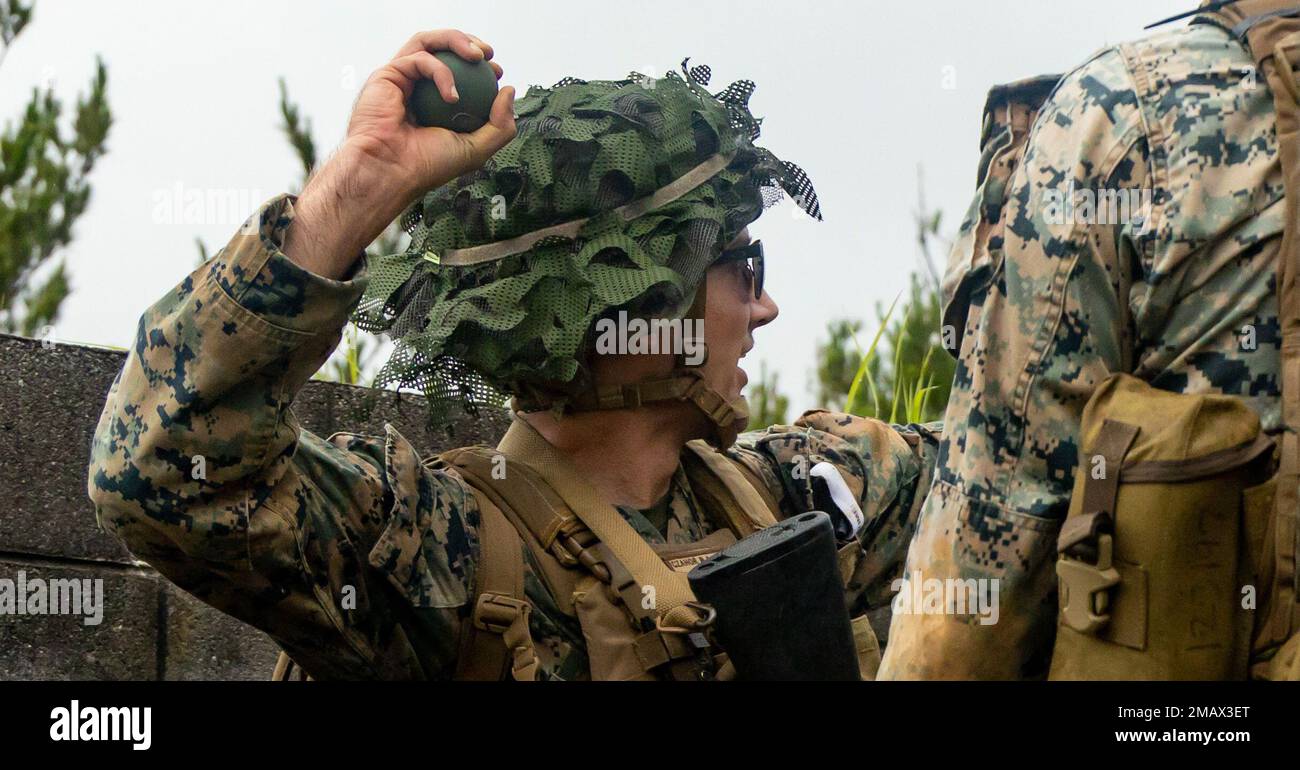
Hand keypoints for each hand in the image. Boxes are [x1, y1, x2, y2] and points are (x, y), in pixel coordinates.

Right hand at [346, 29, 515, 195]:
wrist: (391, 171)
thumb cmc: (429, 165)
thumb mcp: (476, 149)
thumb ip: (500, 125)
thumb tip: (509, 90)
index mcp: (434, 102)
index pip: (458, 73)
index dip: (480, 67)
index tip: (497, 74)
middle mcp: (416, 87)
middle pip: (443, 50)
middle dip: (469, 44)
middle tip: (488, 55)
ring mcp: (401, 78)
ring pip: (429, 42)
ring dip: (456, 41)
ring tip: (478, 55)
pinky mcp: (387, 74)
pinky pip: (419, 59)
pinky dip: (440, 73)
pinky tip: (453, 95)